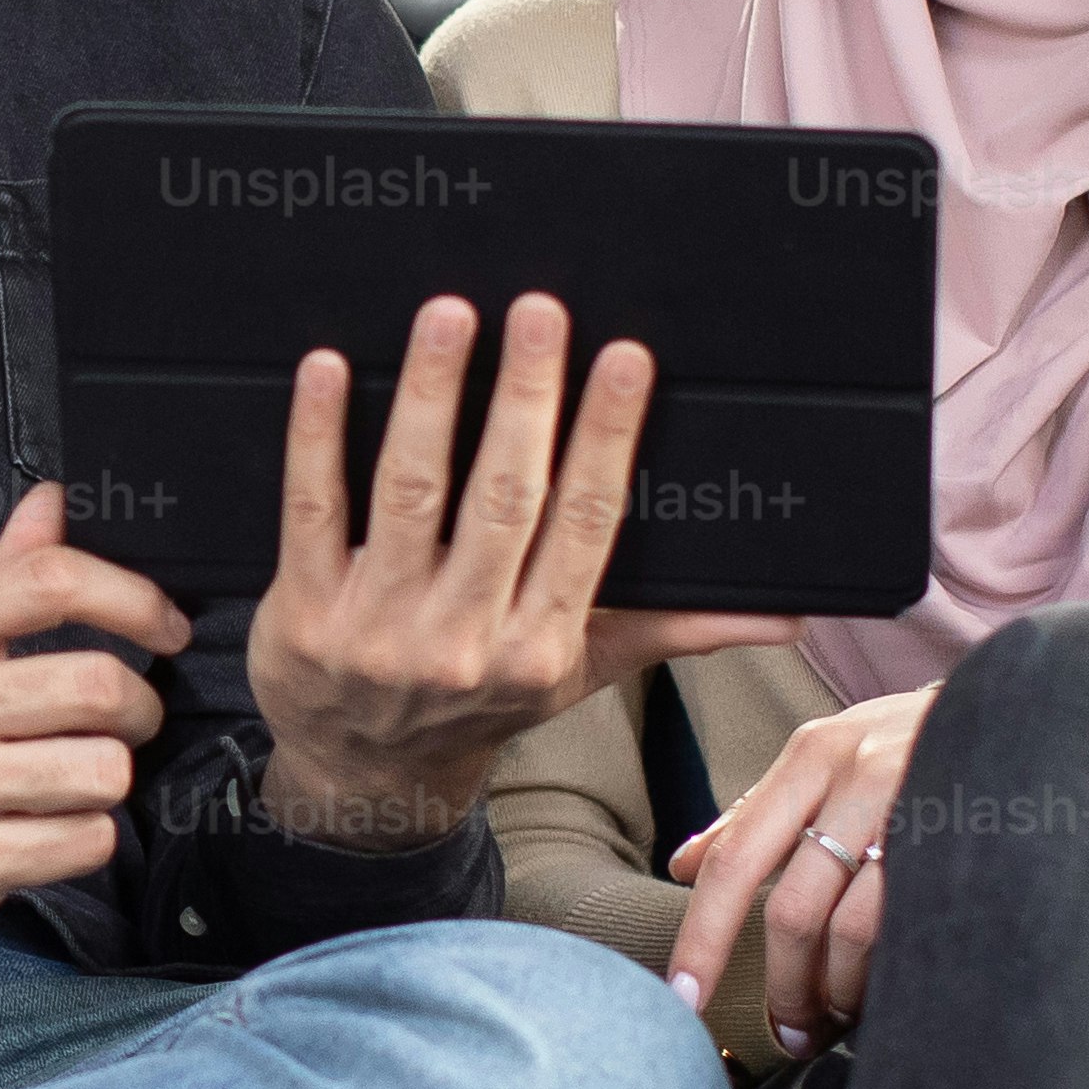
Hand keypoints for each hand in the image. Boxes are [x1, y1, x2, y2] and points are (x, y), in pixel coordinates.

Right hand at [0, 483, 192, 951]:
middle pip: (100, 685)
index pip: (50, 581)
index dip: (132, 598)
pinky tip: (50, 827)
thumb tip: (51, 502)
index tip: (164, 625)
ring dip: (109, 778)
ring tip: (77, 777)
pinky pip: (85, 841)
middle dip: (140, 706)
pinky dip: (85, 837)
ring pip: (105, 770)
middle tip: (128, 718)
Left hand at [247, 293, 798, 850]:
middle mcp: (465, 639)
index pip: (585, 525)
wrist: (362, 777)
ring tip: (448, 316)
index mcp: (542, 643)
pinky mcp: (305, 614)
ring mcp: (380, 627)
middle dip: (527, 399)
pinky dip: (319, 437)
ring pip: (411, 493)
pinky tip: (330, 370)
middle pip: (504, 500)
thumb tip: (783, 616)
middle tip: (540, 311)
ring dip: (433, 398)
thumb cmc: (478, 702)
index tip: (624, 360)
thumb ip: (673, 630)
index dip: (606, 439)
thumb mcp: (579, 673)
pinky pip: (314, 510)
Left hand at [666, 683, 937, 1053]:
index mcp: (812, 755)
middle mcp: (858, 774)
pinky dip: (889, 975)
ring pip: (853, 931)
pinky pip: (913, 930)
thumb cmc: (915, 741)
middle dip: (784, 989)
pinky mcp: (966, 841)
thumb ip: (758, 811)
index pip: (736, 860)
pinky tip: (889, 989)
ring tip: (840, 1018)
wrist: (1032, 707)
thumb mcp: (832, 756)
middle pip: (794, 911)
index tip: (682, 998)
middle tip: (789, 1033)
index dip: (702, 938)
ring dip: (839, 993)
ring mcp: (918, 807)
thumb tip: (683, 865)